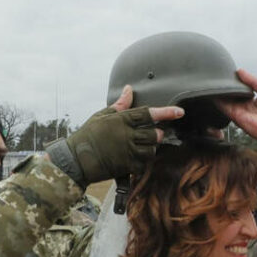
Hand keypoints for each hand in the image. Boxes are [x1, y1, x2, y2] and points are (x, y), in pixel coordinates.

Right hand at [45, 85, 182, 185]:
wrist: (76, 159)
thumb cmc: (87, 135)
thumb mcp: (102, 116)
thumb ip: (119, 105)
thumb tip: (129, 89)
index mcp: (121, 120)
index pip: (148, 114)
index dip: (166, 113)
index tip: (179, 112)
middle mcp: (127, 135)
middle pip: (154, 134)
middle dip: (157, 134)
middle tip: (152, 135)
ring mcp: (127, 151)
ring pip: (151, 150)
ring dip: (150, 148)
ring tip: (141, 146)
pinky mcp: (126, 166)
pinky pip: (144, 164)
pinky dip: (143, 162)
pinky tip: (135, 158)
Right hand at [216, 69, 256, 141]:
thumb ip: (252, 80)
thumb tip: (240, 71)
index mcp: (253, 100)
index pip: (240, 90)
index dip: (235, 83)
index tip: (228, 74)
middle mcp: (245, 106)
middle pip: (231, 95)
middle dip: (226, 87)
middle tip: (219, 76)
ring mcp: (239, 111)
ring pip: (225, 100)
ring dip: (220, 92)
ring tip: (214, 80)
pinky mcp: (235, 116)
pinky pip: (223, 106)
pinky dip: (218, 99)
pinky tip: (214, 90)